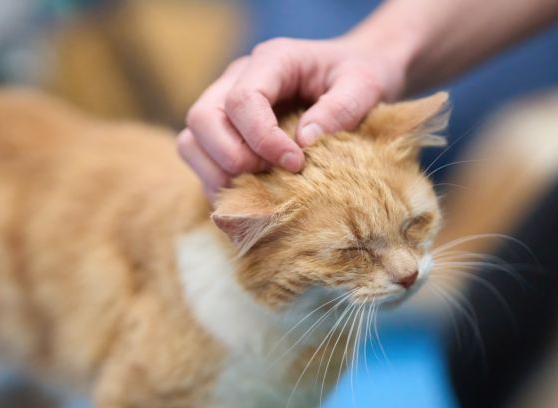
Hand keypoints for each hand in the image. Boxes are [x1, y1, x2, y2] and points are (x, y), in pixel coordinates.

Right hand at [177, 34, 409, 198]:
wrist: (356, 74)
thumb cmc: (361, 76)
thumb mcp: (366, 85)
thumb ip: (342, 108)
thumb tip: (304, 141)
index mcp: (271, 61)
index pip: (241, 100)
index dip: (261, 139)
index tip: (295, 163)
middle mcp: (236, 79)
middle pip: (202, 118)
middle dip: (230, 157)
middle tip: (269, 177)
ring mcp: (224, 107)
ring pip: (191, 142)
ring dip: (216, 175)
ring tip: (256, 191)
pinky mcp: (224, 134)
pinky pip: (201, 161)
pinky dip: (218, 184)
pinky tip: (251, 196)